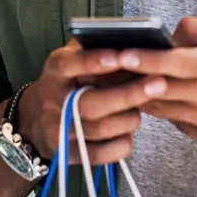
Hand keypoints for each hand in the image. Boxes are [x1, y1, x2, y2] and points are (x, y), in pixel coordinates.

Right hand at [17, 40, 166, 165]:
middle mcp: (53, 101)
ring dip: (128, 119)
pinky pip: (99, 155)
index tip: (121, 56)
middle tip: (159, 84)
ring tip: (142, 109)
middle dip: (127, 94)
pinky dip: (120, 145)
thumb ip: (96, 48)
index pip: (71, 65)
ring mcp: (58, 131)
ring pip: (99, 129)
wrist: (38, 119)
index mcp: (56, 71)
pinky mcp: (68, 155)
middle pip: (90, 103)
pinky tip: (129, 132)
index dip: (95, 62)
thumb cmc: (69, 80)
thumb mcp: (73, 58)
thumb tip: (133, 41)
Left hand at [120, 18, 196, 153]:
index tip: (121, 54)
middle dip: (131, 78)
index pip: (173, 63)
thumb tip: (167, 35)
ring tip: (122, 82)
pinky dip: (167, 109)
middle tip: (106, 68)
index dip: (145, 59)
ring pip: (162, 108)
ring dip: (142, 96)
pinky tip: (160, 98)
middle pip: (160, 88)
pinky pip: (177, 122)